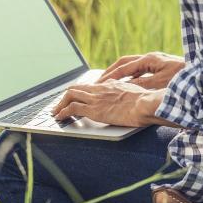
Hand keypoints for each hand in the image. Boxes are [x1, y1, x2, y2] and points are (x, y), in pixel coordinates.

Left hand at [51, 80, 169, 126]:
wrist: (146, 104)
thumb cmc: (146, 101)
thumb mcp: (134, 92)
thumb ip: (124, 92)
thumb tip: (125, 97)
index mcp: (109, 84)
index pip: (88, 86)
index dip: (78, 92)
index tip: (74, 97)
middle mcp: (99, 89)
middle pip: (75, 89)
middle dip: (65, 97)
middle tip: (60, 105)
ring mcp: (95, 99)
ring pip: (70, 96)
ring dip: (60, 105)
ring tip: (55, 112)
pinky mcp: (94, 110)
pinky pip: (72, 109)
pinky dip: (63, 112)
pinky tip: (60, 117)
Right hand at [97, 52, 184, 88]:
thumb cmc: (186, 79)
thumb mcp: (162, 83)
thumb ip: (142, 84)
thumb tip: (125, 86)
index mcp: (150, 59)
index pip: (124, 67)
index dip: (110, 76)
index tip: (99, 84)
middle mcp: (151, 58)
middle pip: (124, 62)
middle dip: (111, 71)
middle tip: (99, 81)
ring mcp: (157, 61)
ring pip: (132, 66)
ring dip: (120, 73)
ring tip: (109, 83)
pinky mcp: (162, 67)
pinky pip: (140, 70)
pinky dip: (130, 76)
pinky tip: (128, 84)